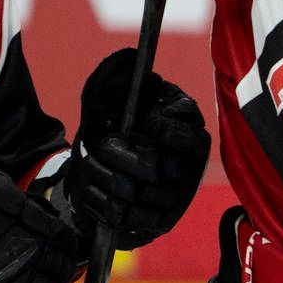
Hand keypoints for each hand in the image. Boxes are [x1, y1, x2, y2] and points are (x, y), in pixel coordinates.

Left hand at [61, 53, 211, 248]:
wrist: (107, 169)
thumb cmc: (117, 126)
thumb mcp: (114, 97)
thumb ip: (117, 75)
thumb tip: (129, 59)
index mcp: (192, 139)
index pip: (190, 139)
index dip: (164, 129)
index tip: (143, 121)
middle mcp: (188, 172)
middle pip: (151, 168)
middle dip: (117, 153)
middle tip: (101, 143)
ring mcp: (172, 201)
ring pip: (131, 193)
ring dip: (101, 175)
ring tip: (91, 162)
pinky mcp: (154, 223)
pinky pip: (124, 219)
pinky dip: (100, 201)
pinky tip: (91, 187)